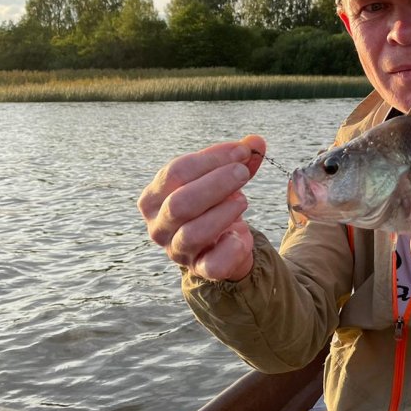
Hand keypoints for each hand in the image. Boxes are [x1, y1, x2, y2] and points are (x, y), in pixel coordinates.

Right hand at [137, 135, 265, 281]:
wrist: (221, 243)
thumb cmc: (214, 203)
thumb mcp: (223, 177)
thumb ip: (238, 159)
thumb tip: (256, 141)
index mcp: (154, 197)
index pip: (175, 172)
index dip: (211, 159)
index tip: (242, 151)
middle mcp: (159, 226)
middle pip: (180, 203)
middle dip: (215, 184)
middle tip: (243, 172)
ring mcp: (177, 250)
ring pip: (193, 233)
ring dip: (223, 212)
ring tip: (243, 200)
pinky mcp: (201, 269)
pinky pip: (213, 264)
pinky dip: (231, 248)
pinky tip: (241, 233)